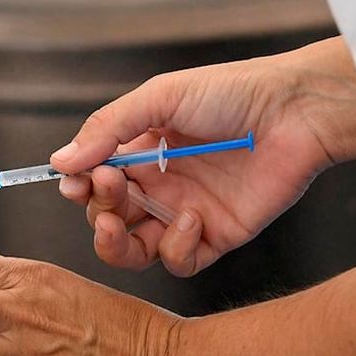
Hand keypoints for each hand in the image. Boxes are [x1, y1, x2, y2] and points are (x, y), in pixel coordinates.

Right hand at [51, 39, 355, 276]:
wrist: (296, 111)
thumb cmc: (230, 93)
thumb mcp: (159, 98)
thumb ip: (107, 129)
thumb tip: (60, 161)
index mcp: (139, 151)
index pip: (92, 179)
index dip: (78, 186)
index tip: (75, 183)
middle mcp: (157, 184)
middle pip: (106, 216)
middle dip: (97, 208)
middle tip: (108, 186)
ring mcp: (183, 212)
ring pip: (132, 250)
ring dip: (115, 244)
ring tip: (116, 225)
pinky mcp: (215, 236)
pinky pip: (178, 262)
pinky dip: (174, 248)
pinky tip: (191, 218)